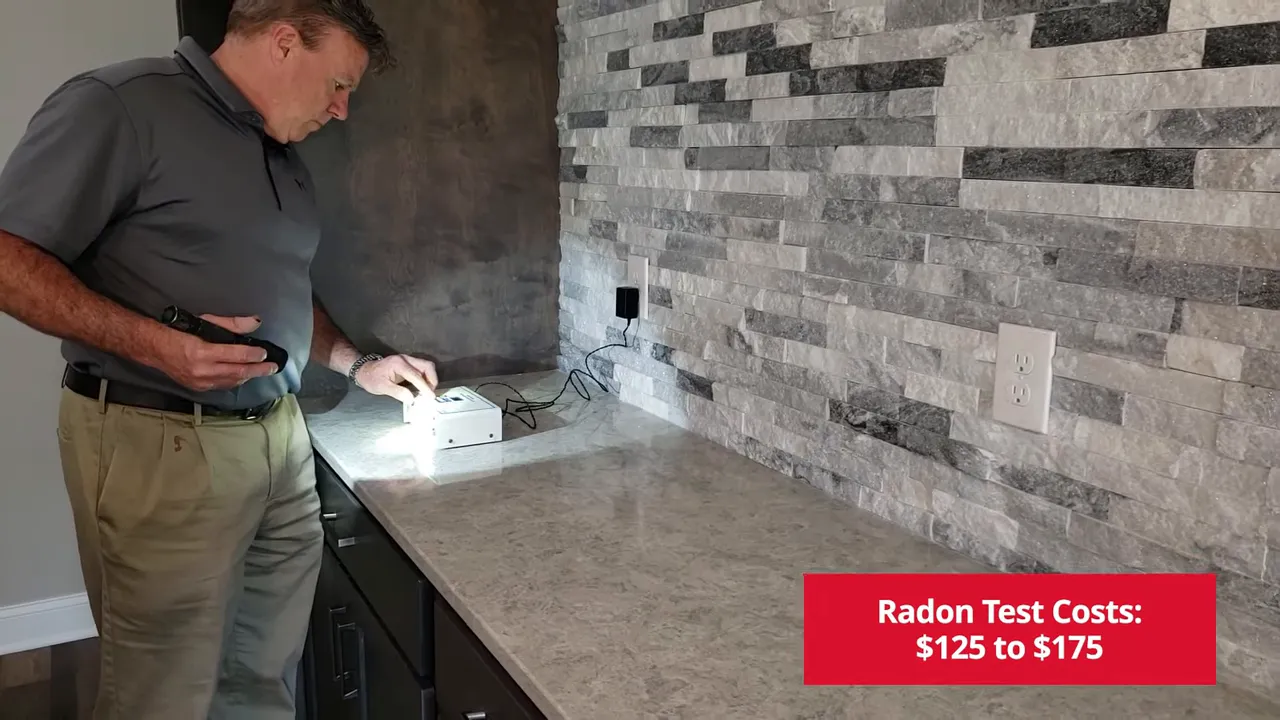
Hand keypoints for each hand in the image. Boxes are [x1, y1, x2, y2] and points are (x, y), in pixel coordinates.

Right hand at [153, 314, 278, 391]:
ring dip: (249, 375)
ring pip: (232, 381)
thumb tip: (254, 322)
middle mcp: (201, 370)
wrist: (155, 349)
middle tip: (273, 367)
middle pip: (238, 372)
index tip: (265, 353)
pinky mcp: (198, 388)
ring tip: (262, 370)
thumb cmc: (180, 332)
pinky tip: (244, 375)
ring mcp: (199, 382)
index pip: (236, 355)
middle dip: (259, 370)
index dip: (253, 355)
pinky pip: (223, 385)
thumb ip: (231, 324)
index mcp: (201, 352)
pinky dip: (236, 379)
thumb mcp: (205, 322)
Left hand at [354, 354, 438, 403]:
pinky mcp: (409, 363)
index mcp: (398, 364)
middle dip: (432, 380)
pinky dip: (426, 377)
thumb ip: (397, 392)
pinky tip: (423, 387)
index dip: (425, 387)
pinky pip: (423, 368)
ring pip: (427, 366)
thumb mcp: (381, 387)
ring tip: (427, 391)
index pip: (416, 375)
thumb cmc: (371, 379)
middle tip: (430, 394)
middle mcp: (405, 359)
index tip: (430, 397)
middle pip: (427, 366)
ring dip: (430, 378)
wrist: (364, 370)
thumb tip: (412, 399)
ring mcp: (408, 360)